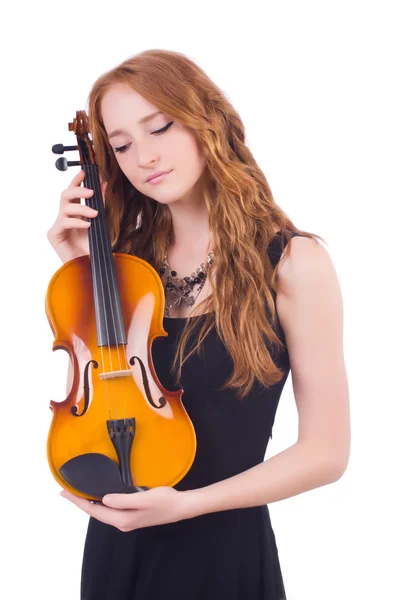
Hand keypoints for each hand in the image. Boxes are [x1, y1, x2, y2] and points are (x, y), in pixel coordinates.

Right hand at [47, 170, 106, 263]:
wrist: (89, 268)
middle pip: (65, 194)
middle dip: (78, 189)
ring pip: (66, 206)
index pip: (73, 192)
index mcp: (74, 213)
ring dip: (82, 208)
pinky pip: (64, 222)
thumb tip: (103, 185)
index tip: (84, 172)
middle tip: (91, 192)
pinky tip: (88, 225)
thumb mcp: (99, 223)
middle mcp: (65, 217)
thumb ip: (99, 204)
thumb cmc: (92, 248)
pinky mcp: (54, 235)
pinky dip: (77, 221)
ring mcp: (58, 225)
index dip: (76, 180)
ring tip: (95, 214)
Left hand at [60, 486, 198, 531]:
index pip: (95, 511)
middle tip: (66, 492)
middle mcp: (122, 522)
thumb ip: (123, 500)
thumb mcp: (144, 498)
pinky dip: (100, 503)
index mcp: (122, 519)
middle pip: (96, 512)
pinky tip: (99, 497)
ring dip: (89, 503)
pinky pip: (110, 510)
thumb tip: (104, 499)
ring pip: (102, 512)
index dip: (79, 502)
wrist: (180, 507)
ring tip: (78, 494)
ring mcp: (127, 520)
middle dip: (80, 502)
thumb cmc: (164, 501)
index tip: (65, 493)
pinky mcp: (131, 515)